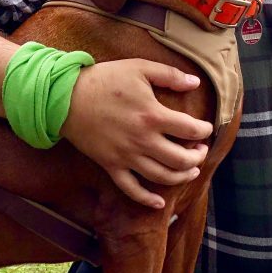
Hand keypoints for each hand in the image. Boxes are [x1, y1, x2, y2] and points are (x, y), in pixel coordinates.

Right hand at [61, 58, 211, 207]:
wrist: (65, 97)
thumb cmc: (105, 79)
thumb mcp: (140, 68)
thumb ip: (170, 75)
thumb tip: (195, 82)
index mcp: (153, 115)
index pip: (191, 130)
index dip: (204, 130)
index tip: (206, 128)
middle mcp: (143, 140)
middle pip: (180, 159)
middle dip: (197, 157)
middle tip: (200, 151)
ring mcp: (126, 156)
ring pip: (161, 177)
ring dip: (181, 177)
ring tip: (190, 171)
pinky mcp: (110, 165)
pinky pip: (130, 189)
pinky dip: (146, 199)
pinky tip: (159, 204)